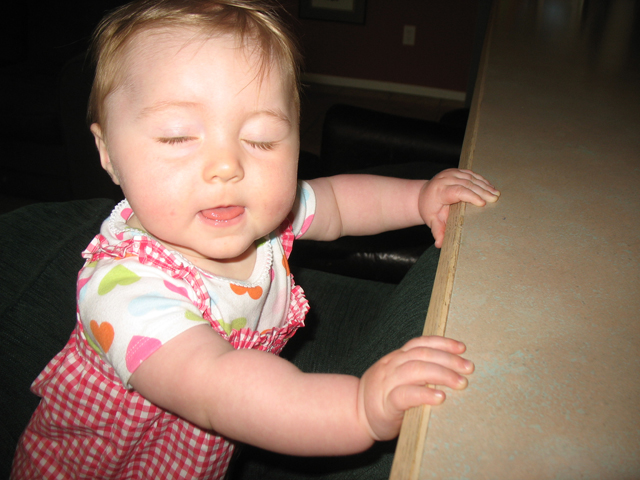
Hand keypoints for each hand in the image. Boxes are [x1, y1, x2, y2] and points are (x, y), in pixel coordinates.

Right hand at [357, 336, 473, 440]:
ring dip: (442, 374)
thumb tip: (452, 369)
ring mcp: (387, 383)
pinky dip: (425, 394)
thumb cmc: (383, 397)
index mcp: (396, 358)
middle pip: (423, 355)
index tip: (462, 348)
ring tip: (460, 382)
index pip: (420, 343)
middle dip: (448, 359)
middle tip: (469, 368)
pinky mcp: (386, 404)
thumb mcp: (397, 377)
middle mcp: (392, 365)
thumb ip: (416, 371)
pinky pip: (406, 395)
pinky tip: (440, 397)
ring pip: (416, 370)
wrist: (355, 414)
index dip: (442, 343)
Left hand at [419, 169, 499, 246]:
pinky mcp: (455, 171)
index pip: (457, 191)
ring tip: (496, 193)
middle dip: (482, 191)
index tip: (483, 203)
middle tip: (495, 199)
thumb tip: (439, 244)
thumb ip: (437, 231)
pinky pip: (470, 174)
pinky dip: (481, 180)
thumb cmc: (430, 209)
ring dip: (484, 185)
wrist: (423, 195)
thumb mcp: (432, 221)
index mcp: (439, 191)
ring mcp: (450, 173)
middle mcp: (445, 179)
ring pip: (470, 177)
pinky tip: (490, 186)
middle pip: (466, 184)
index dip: (471, 196)